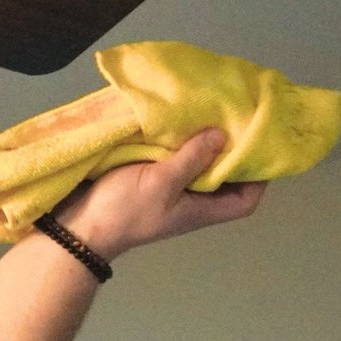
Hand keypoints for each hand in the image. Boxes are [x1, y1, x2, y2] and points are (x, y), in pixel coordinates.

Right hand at [53, 127, 265, 261]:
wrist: (79, 226)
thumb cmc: (124, 210)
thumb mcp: (161, 182)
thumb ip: (192, 159)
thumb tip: (222, 136)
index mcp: (200, 210)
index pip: (245, 201)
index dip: (259, 179)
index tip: (262, 149)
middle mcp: (191, 201)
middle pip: (224, 180)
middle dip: (232, 153)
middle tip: (238, 120)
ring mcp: (170, 190)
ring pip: (199, 166)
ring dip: (205, 144)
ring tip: (213, 114)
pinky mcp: (149, 179)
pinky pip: (174, 159)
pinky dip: (180, 142)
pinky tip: (180, 121)